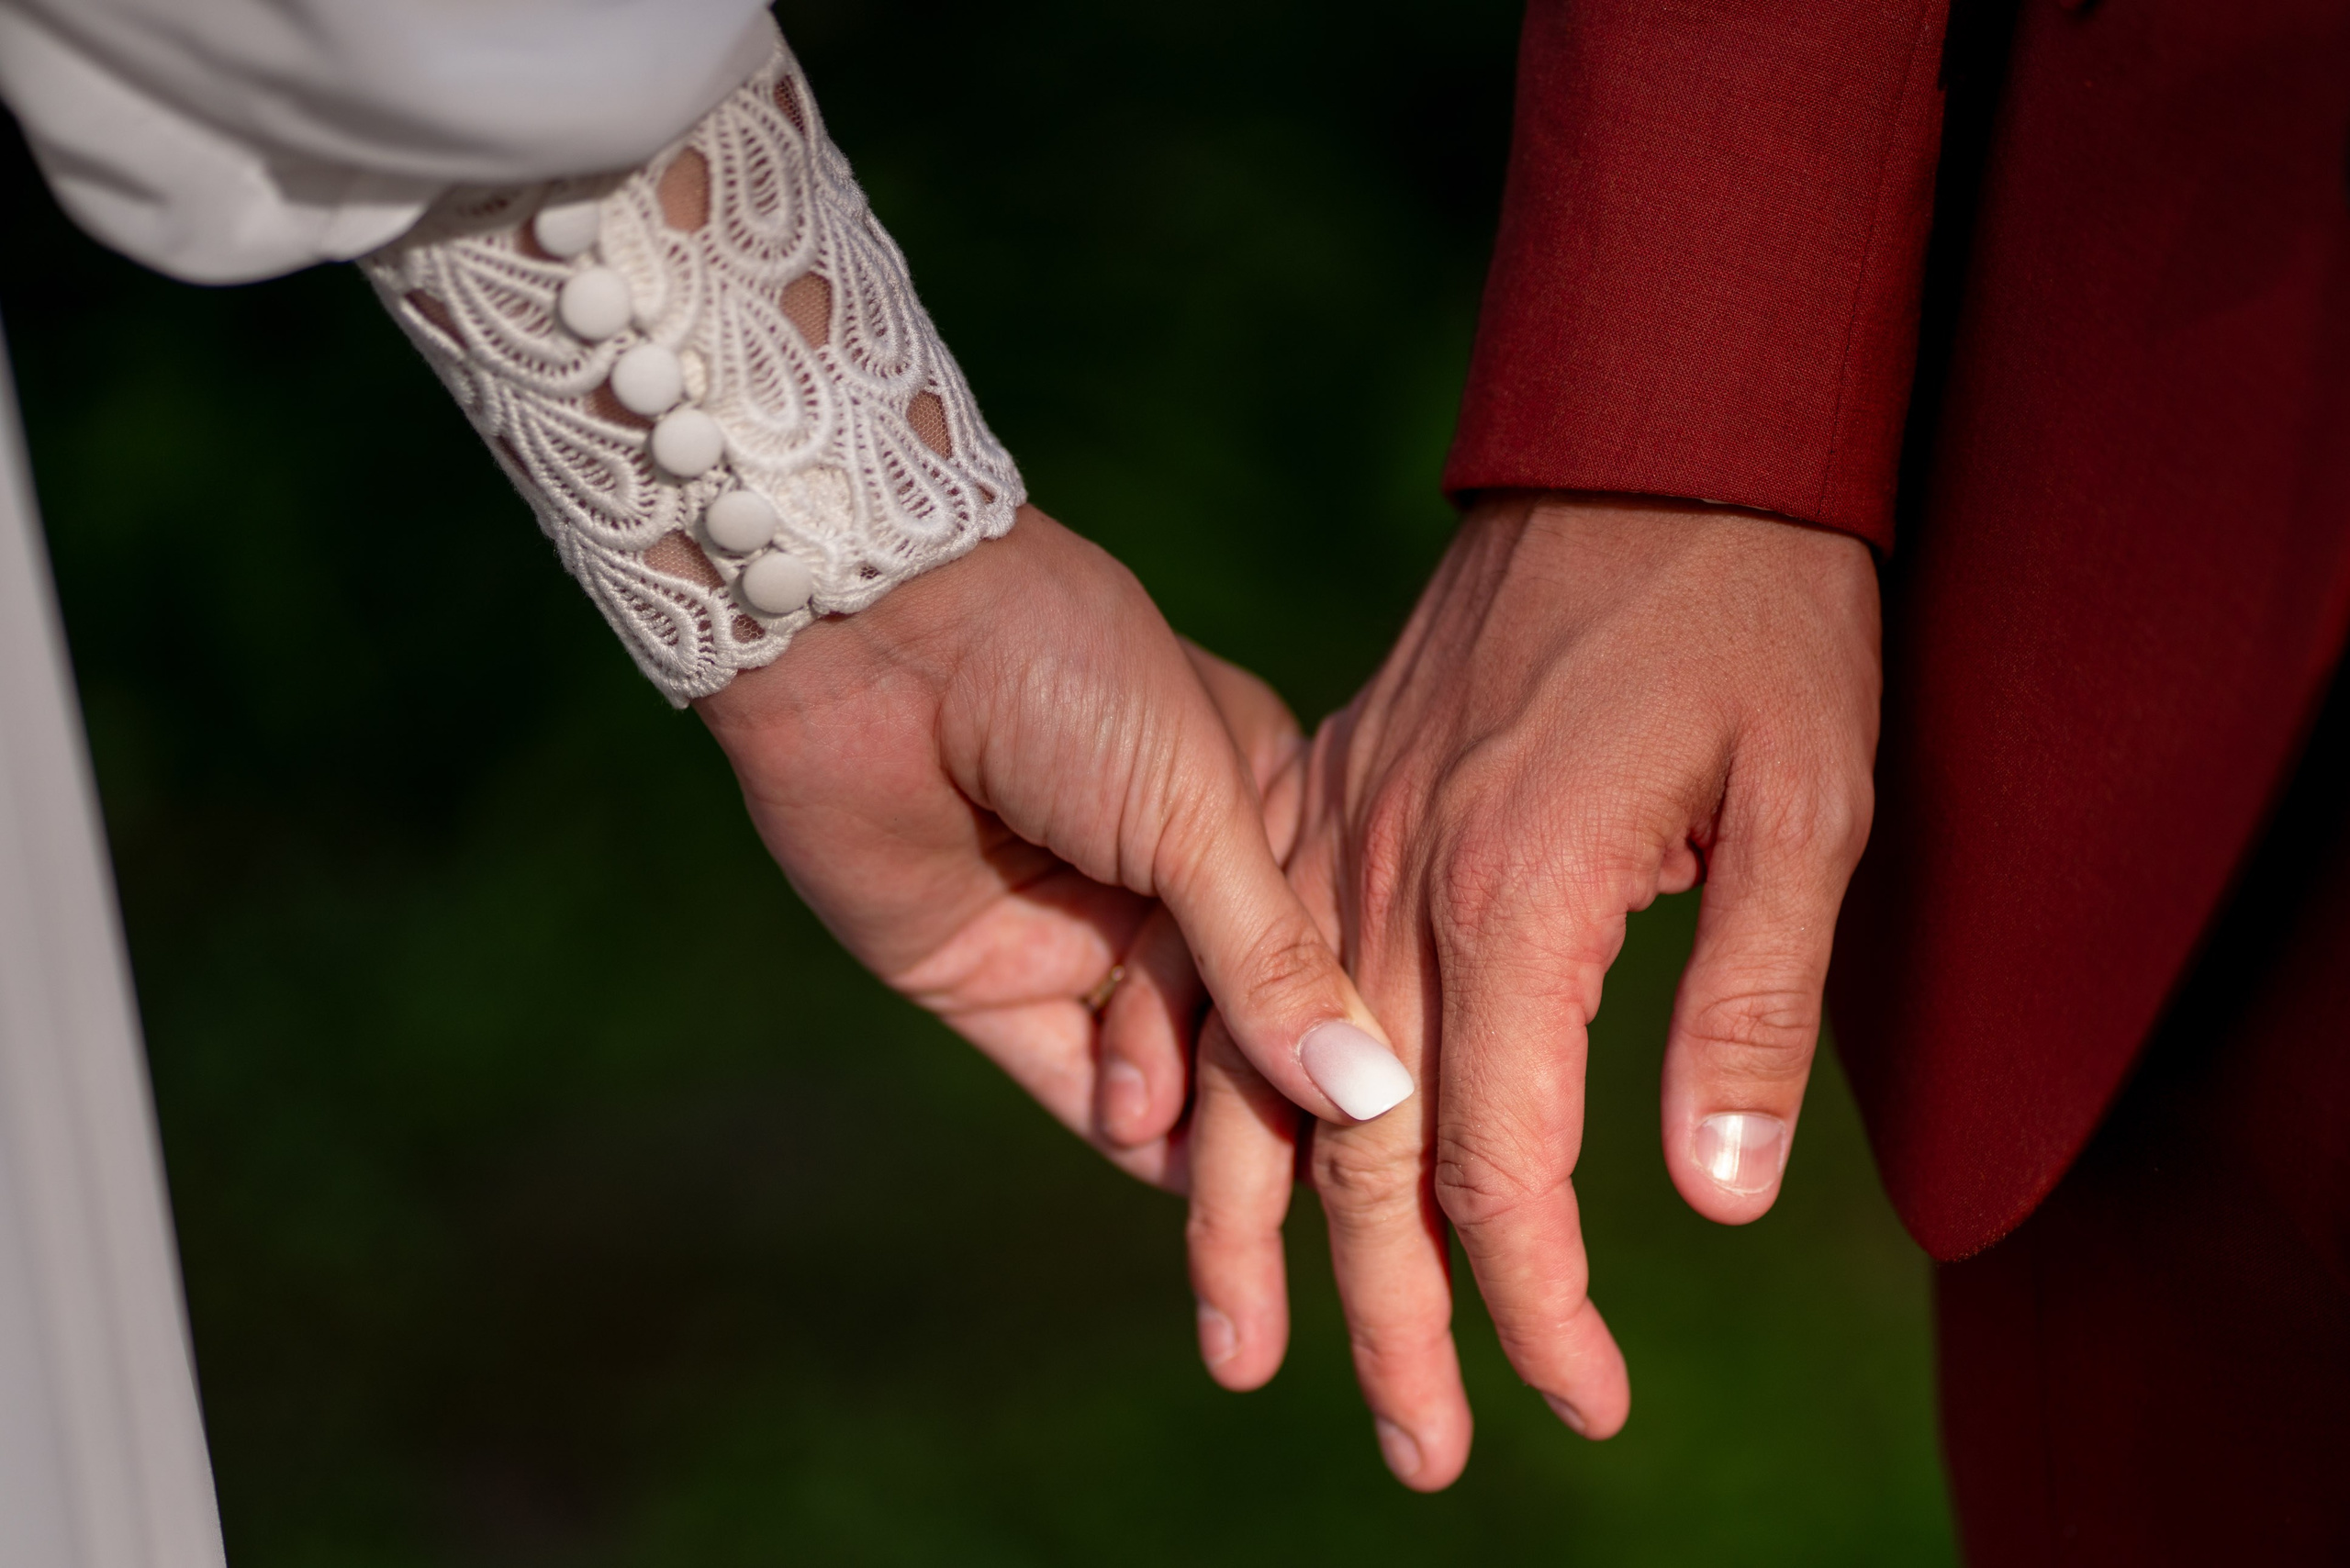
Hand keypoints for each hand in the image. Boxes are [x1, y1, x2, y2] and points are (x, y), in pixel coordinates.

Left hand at [694, 506, 1407, 1184]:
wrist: (874, 634)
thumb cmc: (1064, 678)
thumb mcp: (1199, 812)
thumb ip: (1272, 963)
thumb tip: (1369, 1094)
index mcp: (1251, 800)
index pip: (1313, 947)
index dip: (1341, 1033)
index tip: (1385, 1120)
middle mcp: (1168, 871)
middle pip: (1238, 1014)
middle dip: (1257, 1091)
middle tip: (1278, 1162)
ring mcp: (1072, 924)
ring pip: (1156, 1053)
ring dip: (1182, 1110)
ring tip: (1192, 1145)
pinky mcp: (977, 972)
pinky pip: (1058, 1070)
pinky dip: (1111, 1126)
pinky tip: (1163, 1171)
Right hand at [1176, 491, 1880, 1485]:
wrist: (1651, 439)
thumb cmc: (1754, 616)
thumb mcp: (1810, 801)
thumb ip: (1745, 1004)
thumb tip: (1710, 1201)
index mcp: (1511, 891)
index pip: (1497, 1161)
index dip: (1538, 1304)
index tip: (1584, 1408)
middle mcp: (1391, 873)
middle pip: (1356, 1143)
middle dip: (1393, 1316)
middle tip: (1419, 1453)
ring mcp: (1336, 826)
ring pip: (1267, 1065)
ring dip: (1261, 1225)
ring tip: (1250, 1353)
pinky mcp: (1321, 790)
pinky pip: (1232, 961)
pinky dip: (1209, 1074)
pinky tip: (1195, 1149)